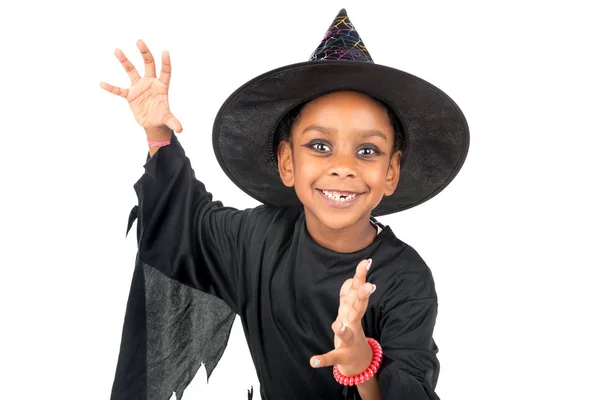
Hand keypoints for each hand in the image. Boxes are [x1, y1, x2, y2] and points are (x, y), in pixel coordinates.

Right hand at [100, 40, 181, 138]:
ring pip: (131, 70)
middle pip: (148, 64)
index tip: (165, 52)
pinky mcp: (130, 95)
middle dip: (145, 53)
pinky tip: (102, 83)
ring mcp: (139, 87)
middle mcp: (150, 83)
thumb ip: (173, 121)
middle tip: (140, 41)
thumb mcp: (168, 119)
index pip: (165, 72)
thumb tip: (180, 129)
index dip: (166, 63)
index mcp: (162, 86)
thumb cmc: (162, 117)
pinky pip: (119, 90)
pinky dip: (111, 88)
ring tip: (117, 50)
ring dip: (125, 61)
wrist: (152, 123)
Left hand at [310, 259, 376, 376]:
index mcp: (353, 313)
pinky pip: (332, 357)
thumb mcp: (351, 312)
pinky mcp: (341, 356)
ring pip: (346, 334)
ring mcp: (348, 341)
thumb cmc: (353, 331)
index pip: (358, 292)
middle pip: (358, 309)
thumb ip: (349, 295)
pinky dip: (323, 359)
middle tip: (370, 285)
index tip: (367, 261)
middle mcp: (353, 324)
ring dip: (342, 330)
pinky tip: (313, 361)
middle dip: (363, 297)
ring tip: (336, 324)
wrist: (359, 362)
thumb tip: (351, 278)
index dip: (361, 276)